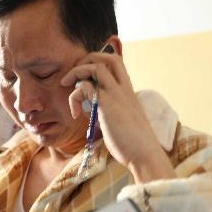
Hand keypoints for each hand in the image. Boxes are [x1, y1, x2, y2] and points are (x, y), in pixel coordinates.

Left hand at [60, 49, 175, 182]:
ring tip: (67, 88)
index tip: (85, 78)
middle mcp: (123, 88)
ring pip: (94, 66)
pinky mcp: (106, 104)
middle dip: (86, 60)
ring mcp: (115, 94)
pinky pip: (85, 87)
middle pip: (106, 57)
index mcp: (128, 90)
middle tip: (73, 77)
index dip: (97, 62)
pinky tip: (76, 114)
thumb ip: (107, 110)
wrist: (144, 154)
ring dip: (76, 73)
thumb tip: (90, 110)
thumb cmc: (133, 142)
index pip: (115, 62)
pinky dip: (74, 97)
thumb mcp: (121, 120)